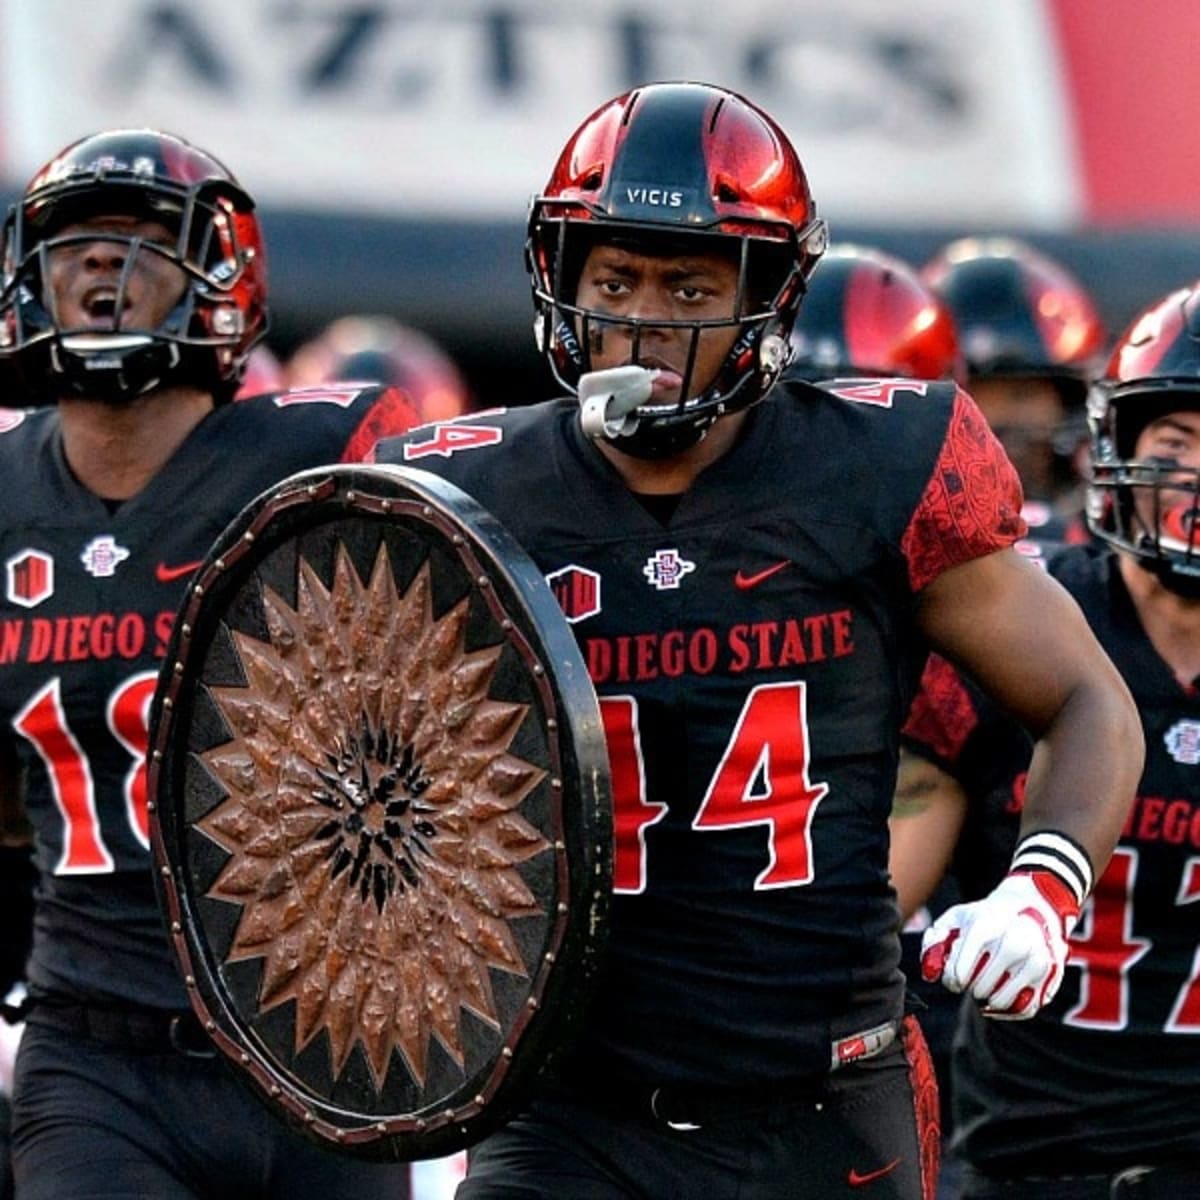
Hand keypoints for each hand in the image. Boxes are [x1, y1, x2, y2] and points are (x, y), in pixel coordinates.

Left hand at [919, 871, 1079, 1018]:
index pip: (960, 971)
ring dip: (989, 997)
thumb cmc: (987, 917)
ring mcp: (1036, 960)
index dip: (952, 980)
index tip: (953, 978)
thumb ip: (935, 941)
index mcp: (986, 926)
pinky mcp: (1050, 976)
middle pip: (980, 987)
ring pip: (1002, 1000)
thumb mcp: (956, 918)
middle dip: (970, 986)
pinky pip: (1025, 1009)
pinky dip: (1009, 1009)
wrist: (1032, 905)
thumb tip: (930, 974)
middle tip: (972, 976)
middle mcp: (1015, 942)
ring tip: (987, 982)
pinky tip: (1001, 994)